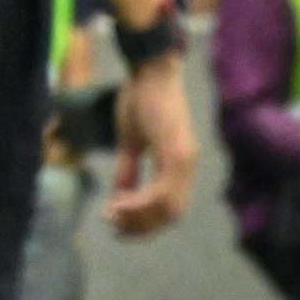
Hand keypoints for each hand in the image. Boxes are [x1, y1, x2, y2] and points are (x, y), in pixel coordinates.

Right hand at [107, 52, 197, 234]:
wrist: (151, 72)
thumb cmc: (140, 99)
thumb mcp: (131, 141)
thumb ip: (127, 170)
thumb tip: (119, 195)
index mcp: (178, 164)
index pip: (169, 206)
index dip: (145, 221)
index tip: (117, 222)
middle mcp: (186, 166)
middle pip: (171, 214)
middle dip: (142, 226)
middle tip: (114, 227)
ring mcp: (184, 160)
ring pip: (168, 207)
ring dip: (139, 217)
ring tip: (112, 215)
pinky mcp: (175, 153)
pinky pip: (161, 191)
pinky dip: (140, 203)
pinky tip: (118, 202)